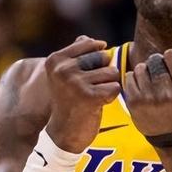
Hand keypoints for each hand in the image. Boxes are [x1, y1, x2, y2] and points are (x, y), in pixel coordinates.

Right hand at [45, 36, 119, 151]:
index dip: (97, 58)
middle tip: (91, 88)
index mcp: (55, 59)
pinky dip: (112, 96)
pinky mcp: (90, 97)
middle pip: (103, 57)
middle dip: (104, 71)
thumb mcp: (65, 74)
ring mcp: (76, 83)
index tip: (88, 73)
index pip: (91, 44)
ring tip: (95, 96)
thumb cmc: (69, 100)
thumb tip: (92, 40)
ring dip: (109, 85)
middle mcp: (63, 69)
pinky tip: (99, 104)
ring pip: (112, 73)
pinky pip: (115, 87)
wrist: (64, 132)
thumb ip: (76, 54)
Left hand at [124, 37, 171, 136]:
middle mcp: (169, 96)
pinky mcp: (134, 103)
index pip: (171, 54)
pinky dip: (135, 81)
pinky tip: (143, 91)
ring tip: (153, 85)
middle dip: (158, 65)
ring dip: (146, 72)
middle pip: (155, 60)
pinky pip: (129, 77)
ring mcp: (150, 100)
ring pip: (141, 67)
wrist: (171, 133)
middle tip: (163, 79)